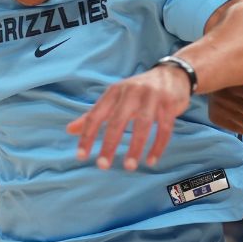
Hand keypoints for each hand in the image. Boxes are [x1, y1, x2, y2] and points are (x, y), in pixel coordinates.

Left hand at [67, 64, 191, 170]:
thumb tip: (69, 130)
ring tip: (129, 167)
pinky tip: (151, 161)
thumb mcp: (114, 99)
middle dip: (109, 144)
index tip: (81, 157)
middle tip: (102, 165)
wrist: (173, 75)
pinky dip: (158, 146)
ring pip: (143, 124)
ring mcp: (152, 97)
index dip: (87, 136)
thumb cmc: (138, 92)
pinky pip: (164, 128)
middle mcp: (132, 92)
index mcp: (114, 92)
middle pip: (117, 120)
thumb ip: (94, 115)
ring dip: (135, 147)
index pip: (96, 115)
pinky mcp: (170, 104)